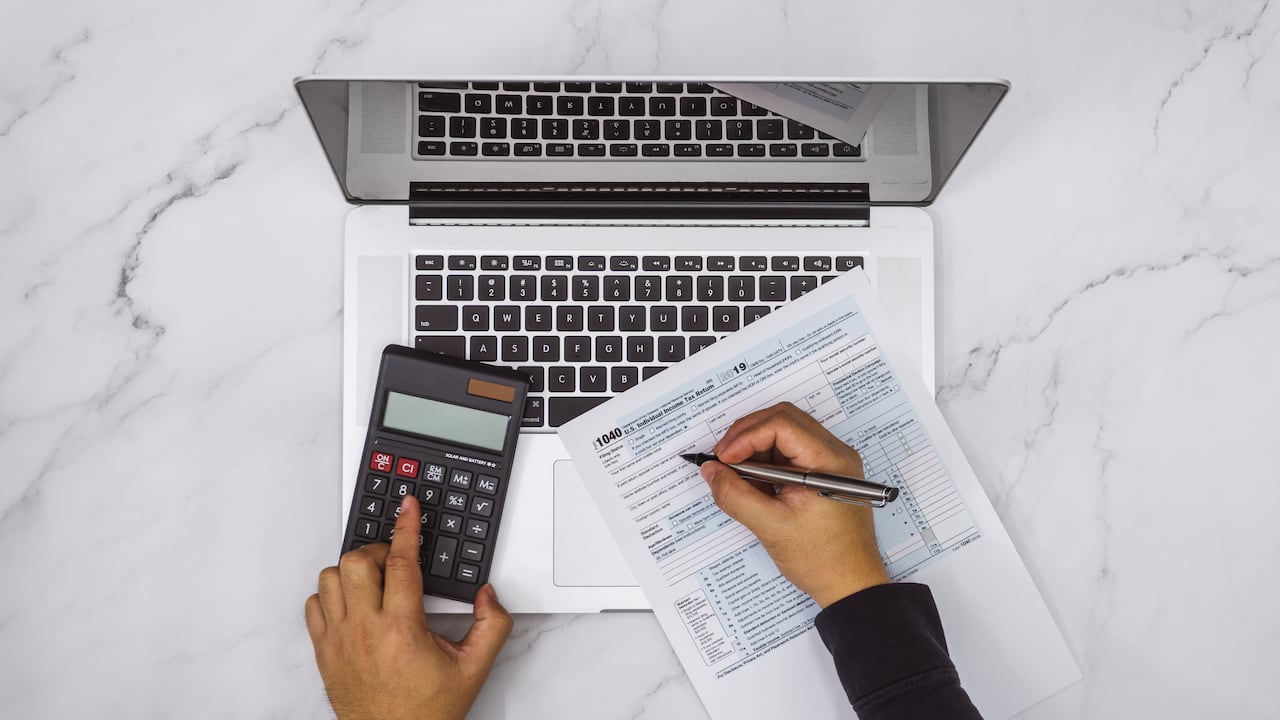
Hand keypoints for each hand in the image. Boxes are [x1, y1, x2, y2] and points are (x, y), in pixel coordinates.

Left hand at [305, 495, 512, 719]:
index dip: (406, 528)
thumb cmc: (426, 712)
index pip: (400, 563)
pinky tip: (350, 603)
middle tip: (394, 561)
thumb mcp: (474, 668)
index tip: (408, 507)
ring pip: (330, 578)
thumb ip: (492, 625)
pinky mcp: (323, 652)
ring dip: (352, 571)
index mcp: (402, 629)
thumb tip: (487, 594)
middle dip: (378, 551)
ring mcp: (339, 641)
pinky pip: (313, 606)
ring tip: (372, 581)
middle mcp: (365, 630)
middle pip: (357, 562)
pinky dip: (329, 595)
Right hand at [700, 402, 889, 607]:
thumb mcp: (770, 527)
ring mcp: (831, 463)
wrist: (850, 584)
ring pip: (785, 434)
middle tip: (723, 459)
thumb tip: (712, 472)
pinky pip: (791, 453)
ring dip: (756, 449)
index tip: (723, 458)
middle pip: (783, 420)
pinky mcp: (824, 474)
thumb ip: (735, 495)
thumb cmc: (824, 560)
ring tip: (737, 475)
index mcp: (829, 462)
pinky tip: (755, 484)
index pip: (781, 425)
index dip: (745, 437)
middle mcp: (835, 455)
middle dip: (747, 436)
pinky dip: (767, 461)